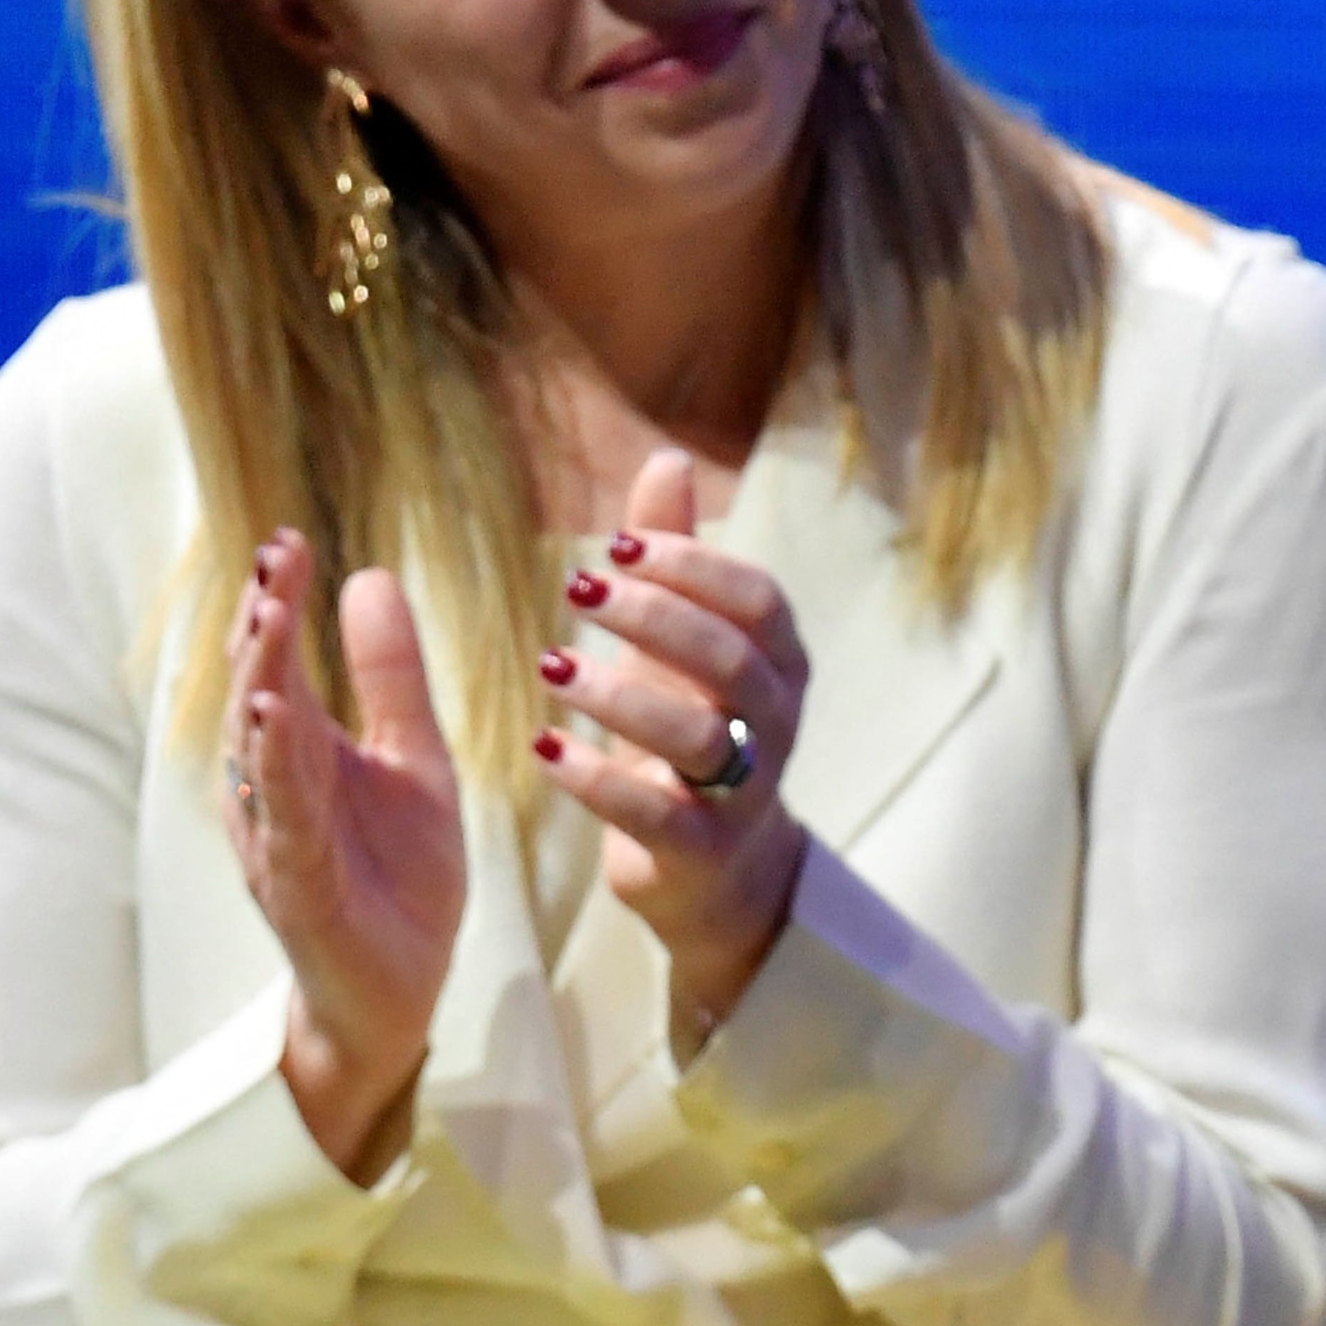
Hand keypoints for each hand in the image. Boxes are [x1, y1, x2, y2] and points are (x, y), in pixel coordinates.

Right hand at [225, 532, 464, 1179]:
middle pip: (258, 693)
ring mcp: (279, 835)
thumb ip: (392, 679)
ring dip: (259, 686)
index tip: (285, 538)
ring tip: (264, 624)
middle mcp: (275, 786)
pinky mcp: (298, 885)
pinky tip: (273, 722)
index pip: (281, 663)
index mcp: (304, 751)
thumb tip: (367, 576)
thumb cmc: (398, 874)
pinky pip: (284, 819)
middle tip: (269, 562)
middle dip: (260, 628)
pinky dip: (276, 770)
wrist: (400, 988)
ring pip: (260, 751)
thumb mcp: (416, 760)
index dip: (277, 602)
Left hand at [536, 449, 810, 1044]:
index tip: (620, 543)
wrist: (716, 869)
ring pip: (699, 735)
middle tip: (577, 588)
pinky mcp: (703, 851)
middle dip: (655, 617)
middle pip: (733, 658)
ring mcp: (747, 791)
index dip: (694, 566)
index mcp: (780, 662)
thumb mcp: (687, 643)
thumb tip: (668, 456)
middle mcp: (777, 723)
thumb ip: (677, 557)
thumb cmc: (695, 730)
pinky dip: (598, 780)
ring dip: (620, 694)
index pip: (758, 599)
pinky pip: (657, 814)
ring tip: (549, 664)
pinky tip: (545, 747)